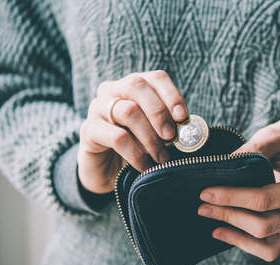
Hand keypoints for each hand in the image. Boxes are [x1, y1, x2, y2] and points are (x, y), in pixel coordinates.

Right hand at [78, 71, 187, 193]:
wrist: (107, 172)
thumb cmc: (137, 147)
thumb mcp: (157, 134)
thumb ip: (171, 127)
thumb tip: (191, 130)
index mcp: (136, 86)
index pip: (156, 78)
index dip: (172, 95)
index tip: (183, 117)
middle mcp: (114, 90)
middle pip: (138, 86)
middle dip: (159, 112)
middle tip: (171, 137)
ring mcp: (97, 108)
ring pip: (127, 111)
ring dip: (150, 137)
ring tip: (161, 157)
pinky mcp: (88, 130)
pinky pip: (116, 137)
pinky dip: (135, 153)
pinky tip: (145, 166)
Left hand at [198, 116, 279, 261]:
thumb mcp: (275, 135)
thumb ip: (254, 149)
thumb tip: (224, 165)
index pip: (264, 199)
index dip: (232, 198)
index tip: (206, 192)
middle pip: (264, 226)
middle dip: (229, 216)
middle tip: (203, 205)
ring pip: (268, 246)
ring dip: (236, 235)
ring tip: (212, 222)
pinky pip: (269, 248)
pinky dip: (245, 243)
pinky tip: (223, 231)